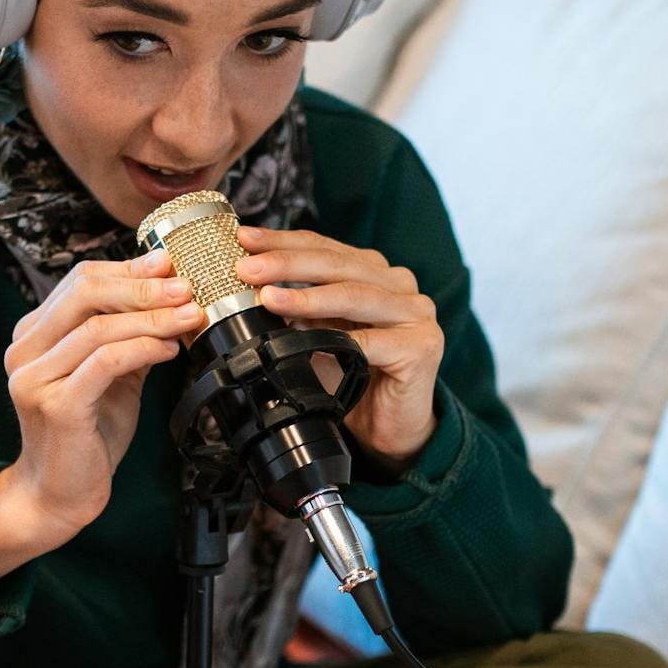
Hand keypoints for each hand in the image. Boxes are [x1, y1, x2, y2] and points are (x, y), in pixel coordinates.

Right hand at [0, 249, 205, 541]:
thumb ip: (130, 336)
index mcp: (33, 335)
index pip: (80, 281)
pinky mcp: (55, 405)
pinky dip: (143, 348)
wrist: (60, 495)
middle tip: (186, 287)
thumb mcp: (112, 376)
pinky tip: (169, 349)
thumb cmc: (87, 435)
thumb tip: (171, 293)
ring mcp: (35, 377)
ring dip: (152, 317)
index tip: (170, 264)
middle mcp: (24, 350)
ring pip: (98, 326)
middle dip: (142, 285)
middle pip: (84, 291)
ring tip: (189, 317)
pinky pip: (105, 361)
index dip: (129, 268)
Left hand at [232, 224, 442, 472]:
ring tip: (268, 298)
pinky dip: (338, 340)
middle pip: (338, 264)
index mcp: (375, 274)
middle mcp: (399, 286)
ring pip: (355, 295)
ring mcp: (416, 314)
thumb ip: (299, 309)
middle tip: (248, 268)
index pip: (326, 248)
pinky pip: (373, 342)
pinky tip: (308, 340)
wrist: (391, 428)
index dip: (284, 242)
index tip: (245, 239)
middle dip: (288, 263)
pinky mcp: (421, 347)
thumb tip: (254, 289)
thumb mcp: (320, 335)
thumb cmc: (355, 379)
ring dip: (307, 296)